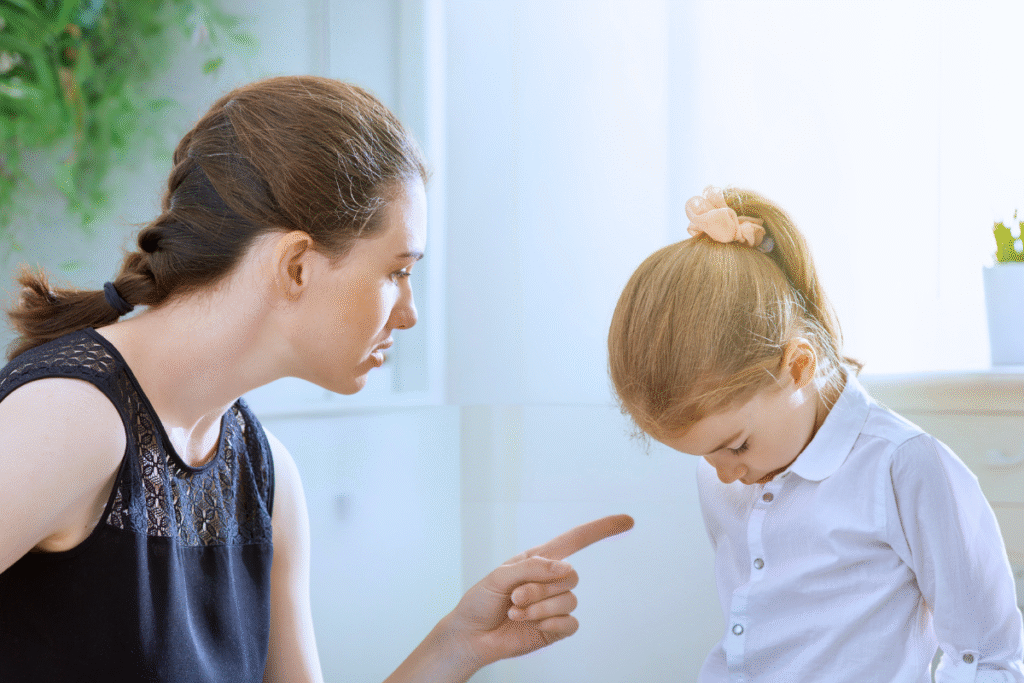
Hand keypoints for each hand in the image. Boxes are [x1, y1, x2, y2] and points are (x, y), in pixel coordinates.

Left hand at [446, 514, 633, 669]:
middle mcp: (550, 581)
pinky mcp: (555, 629)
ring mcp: (554, 606)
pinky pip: (570, 623)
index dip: (601, 529)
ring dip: (539, 608)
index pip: (576, 540)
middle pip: (571, 575)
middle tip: (515, 597)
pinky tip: (532, 625)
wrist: (471, 636)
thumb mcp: (499, 576)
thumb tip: (566, 568)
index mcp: (538, 560)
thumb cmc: (481, 601)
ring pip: (569, 600)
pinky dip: (550, 624)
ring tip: (516, 611)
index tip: (627, 521)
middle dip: (540, 587)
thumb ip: (532, 568)